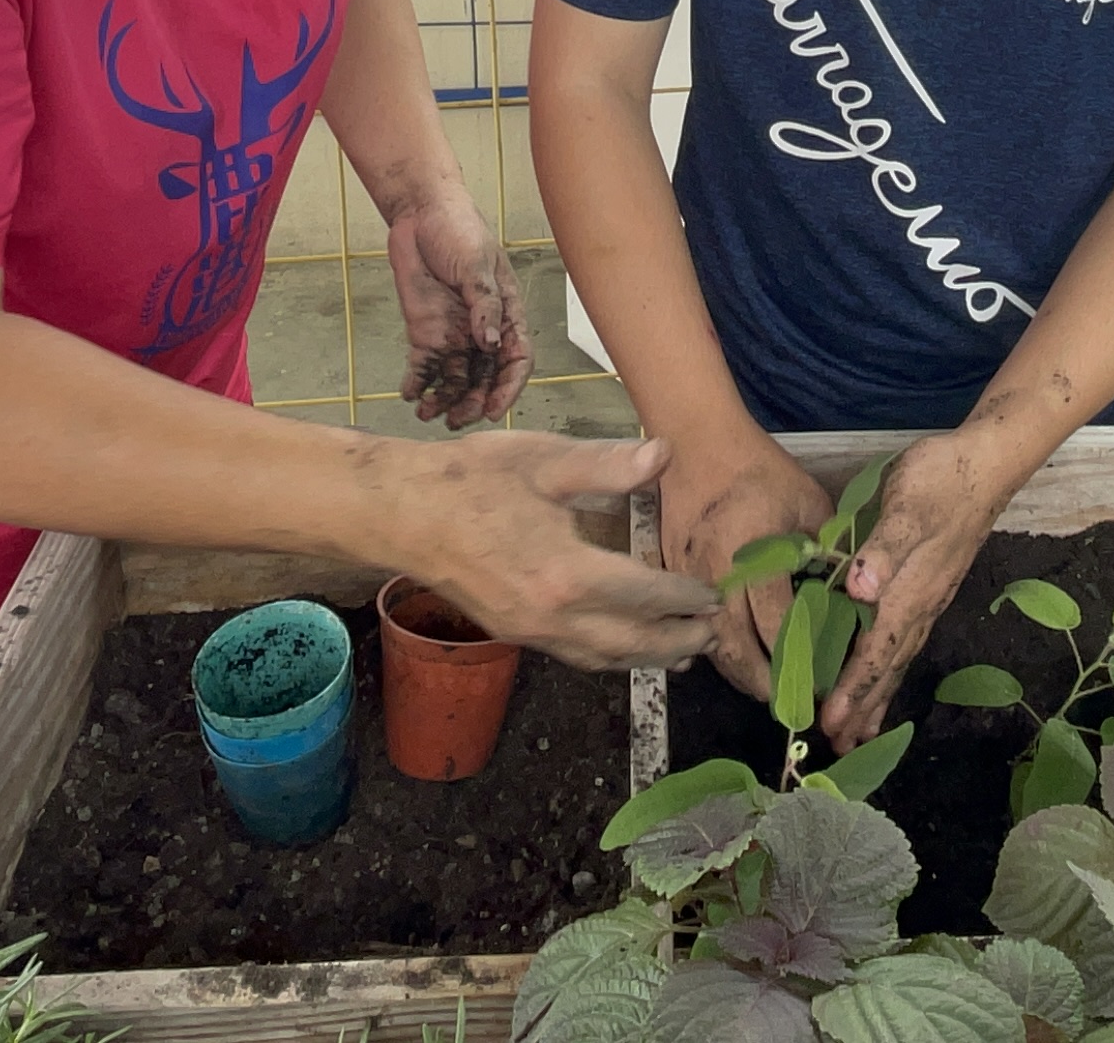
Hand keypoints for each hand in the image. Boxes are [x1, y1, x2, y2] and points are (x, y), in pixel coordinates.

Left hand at [387, 191, 531, 428]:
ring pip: (455, 380)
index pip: (516, 361)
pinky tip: (411, 396)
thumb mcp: (478, 263)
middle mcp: (481, 332)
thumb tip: (490, 342)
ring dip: (446, 401)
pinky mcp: (425, 333)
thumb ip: (485, 304)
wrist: (420, 215)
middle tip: (458, 420)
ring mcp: (453, 335)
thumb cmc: (460, 231)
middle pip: (484, 378)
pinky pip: (424, 367)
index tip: (493, 410)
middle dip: (473, 403)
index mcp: (506, 315)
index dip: (508, 388)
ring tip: (429, 415)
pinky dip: (418, 384)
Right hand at [398, 433, 719, 669]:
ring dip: (647, 658)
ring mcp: (529, 630)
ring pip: (602, 658)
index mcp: (567, 572)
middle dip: (677, 641)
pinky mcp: (512, 632)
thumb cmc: (470, 480)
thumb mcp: (543, 461)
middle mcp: (552, 614)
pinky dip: (610, 657)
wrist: (401, 514)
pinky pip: (574, 655)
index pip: (645, 595)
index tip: (712, 593)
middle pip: (631, 643)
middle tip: (713, 634)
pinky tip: (622, 648)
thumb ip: (607, 465)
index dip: (684, 597)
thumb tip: (664, 456)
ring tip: (683, 654)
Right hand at [661, 433, 833, 699]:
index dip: (800, 660)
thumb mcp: (808, 502)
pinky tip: (731, 658)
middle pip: (734, 650)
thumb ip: (826, 549)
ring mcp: (686, 579)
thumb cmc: (759, 468)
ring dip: (736, 672)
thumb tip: (844, 591)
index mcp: (754, 555)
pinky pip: (688, 625)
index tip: (822, 682)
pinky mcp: (669, 576)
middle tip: (790, 703)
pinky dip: (710, 648)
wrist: (696, 443)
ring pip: (708, 645)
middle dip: (763, 684)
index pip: (777, 626)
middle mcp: (715, 575)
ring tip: (765, 688)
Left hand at [822, 430, 1017, 752]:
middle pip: (888, 667)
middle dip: (864, 707)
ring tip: (860, 731)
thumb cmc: (942, 480)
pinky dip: (889, 667)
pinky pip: (904, 641)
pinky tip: (884, 672)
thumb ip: (883, 549)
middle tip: (840, 746)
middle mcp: (921, 605)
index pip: (876, 652)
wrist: (987, 463)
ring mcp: (929, 599)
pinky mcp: (931, 587)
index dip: (852, 688)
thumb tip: (859, 588)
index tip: (830, 722)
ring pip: (898, 658)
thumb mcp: (907, 506)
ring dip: (878, 695)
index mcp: (910, 592)